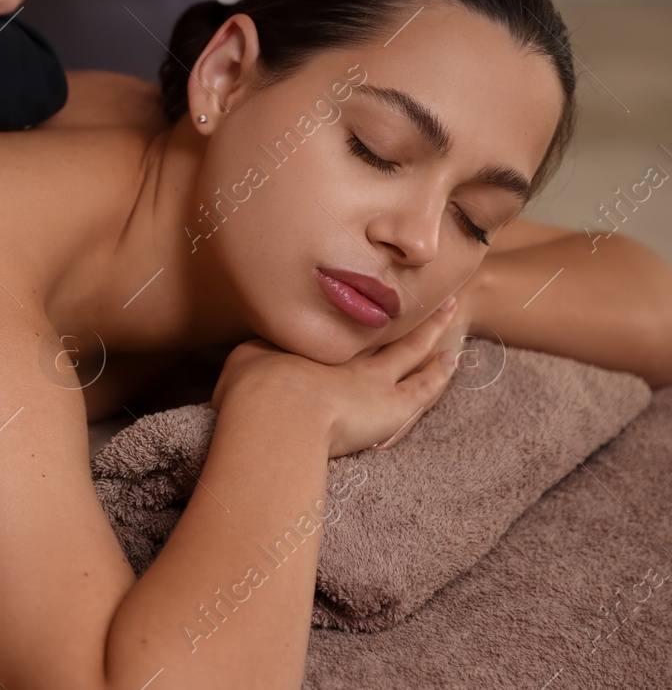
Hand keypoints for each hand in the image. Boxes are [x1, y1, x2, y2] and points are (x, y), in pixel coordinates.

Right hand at [211, 297, 463, 459]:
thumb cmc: (252, 391)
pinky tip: (454, 358)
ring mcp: (374, 378)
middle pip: (380, 324)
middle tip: (417, 284)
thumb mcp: (245, 362)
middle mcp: (346, 353)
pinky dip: (439, 373)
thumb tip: (253, 349)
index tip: (367, 288)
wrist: (273, 415)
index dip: (359, 306)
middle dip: (399, 306)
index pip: (343, 320)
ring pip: (410, 349)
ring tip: (449, 308)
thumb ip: (257, 353)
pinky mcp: (393, 406)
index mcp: (314, 344)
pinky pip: (424, 387)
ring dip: (430, 328)